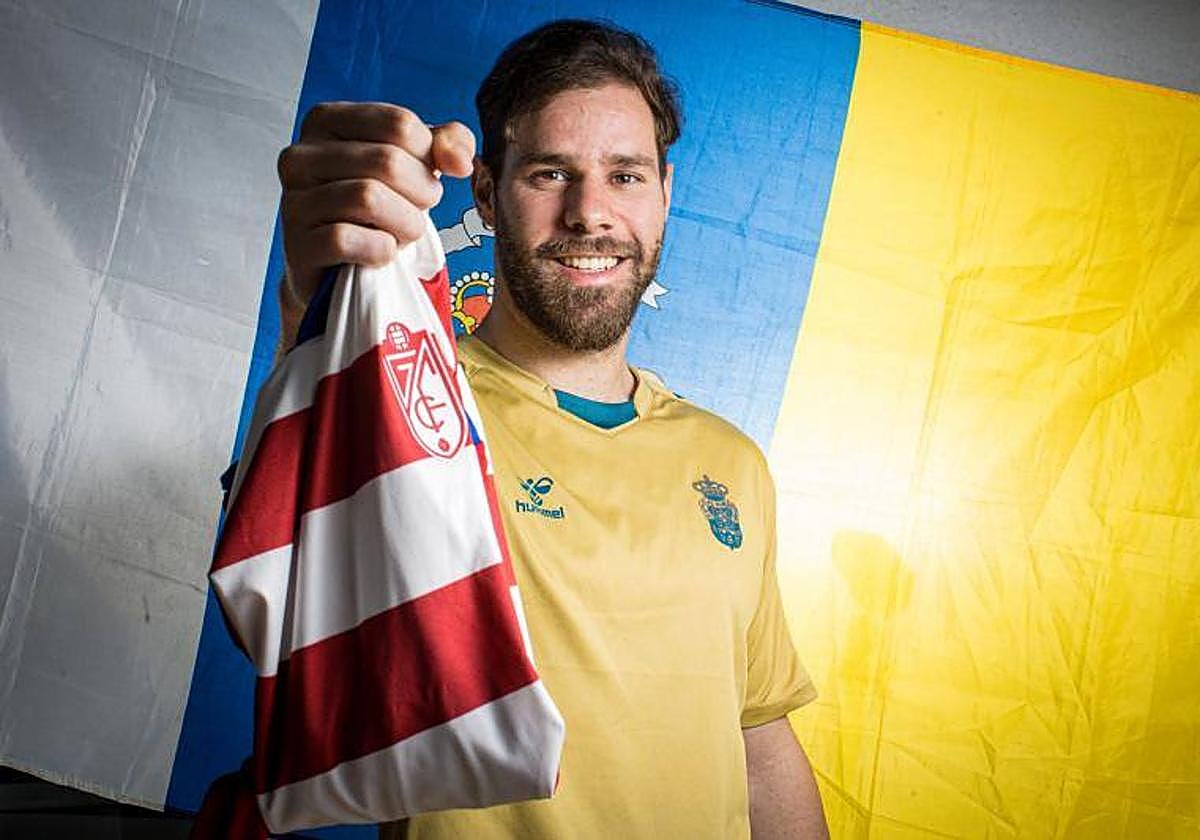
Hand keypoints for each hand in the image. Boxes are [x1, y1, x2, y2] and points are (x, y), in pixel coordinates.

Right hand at [277, 102, 474, 307]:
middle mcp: (300, 156)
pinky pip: (346, 239)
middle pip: (387, 161)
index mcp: (326, 122)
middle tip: (418, 213)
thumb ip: (444, 144)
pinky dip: (380, 250)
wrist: (340, 267)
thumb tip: (460, 161)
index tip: (424, 178)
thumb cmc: (376, 209)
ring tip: (403, 234)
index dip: (429, 157)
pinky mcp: (297, 245)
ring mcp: (293, 201)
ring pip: (368, 198)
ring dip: (405, 224)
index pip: (399, 124)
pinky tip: (381, 253)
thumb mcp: (412, 164)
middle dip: (421, 194)